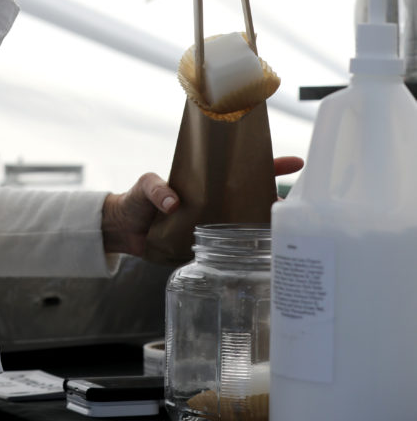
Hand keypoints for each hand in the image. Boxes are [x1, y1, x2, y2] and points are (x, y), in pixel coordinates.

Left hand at [101, 156, 304, 256]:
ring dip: (265, 227)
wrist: (122, 230)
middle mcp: (214, 202)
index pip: (241, 168)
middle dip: (275, 198)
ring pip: (246, 223)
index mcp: (206, 181)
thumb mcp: (145, 187)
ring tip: (286, 234)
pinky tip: (262, 257)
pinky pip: (232, 248)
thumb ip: (156, 189)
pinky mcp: (206, 246)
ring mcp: (212, 224)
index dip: (269, 164)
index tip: (295, 162)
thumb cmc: (136, 201)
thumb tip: (172, 202)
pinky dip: (247, 252)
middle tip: (297, 206)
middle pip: (252, 196)